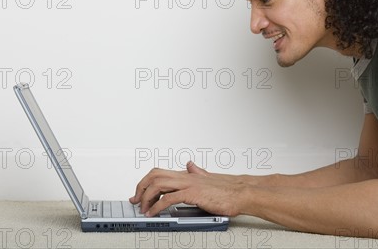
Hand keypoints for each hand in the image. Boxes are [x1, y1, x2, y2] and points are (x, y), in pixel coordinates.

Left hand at [129, 161, 246, 216]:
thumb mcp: (208, 177)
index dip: (145, 182)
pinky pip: (169, 199)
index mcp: (188, 174)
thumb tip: (190, 165)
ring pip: (158, 184)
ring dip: (146, 197)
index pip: (160, 173)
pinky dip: (157, 206)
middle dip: (140, 187)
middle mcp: (186, 176)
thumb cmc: (228, 188)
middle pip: (154, 175)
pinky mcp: (193, 194)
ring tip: (143, 208)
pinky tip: (153, 213)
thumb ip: (197, 172)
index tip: (139, 193)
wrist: (241, 193)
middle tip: (136, 201)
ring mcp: (189, 184)